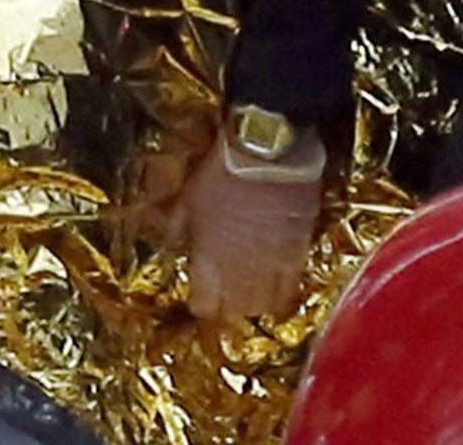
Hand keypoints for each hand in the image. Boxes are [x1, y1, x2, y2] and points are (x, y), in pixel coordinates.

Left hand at [168, 133, 324, 318]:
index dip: (201, 305)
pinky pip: (291, 287)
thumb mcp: (187, 196)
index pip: (204, 303)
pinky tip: (278, 292)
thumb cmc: (221, 172)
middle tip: (225, 299)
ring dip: (255, 305)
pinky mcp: (297, 253)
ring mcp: (270, 264)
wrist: (267, 153)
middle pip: (235, 309)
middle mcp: (240, 269)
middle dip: (228, 308)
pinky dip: (283, 294)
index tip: (200, 300)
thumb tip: (166, 243)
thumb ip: (176, 226)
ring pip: (264, 304)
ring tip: (250, 298)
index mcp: (209, 257)